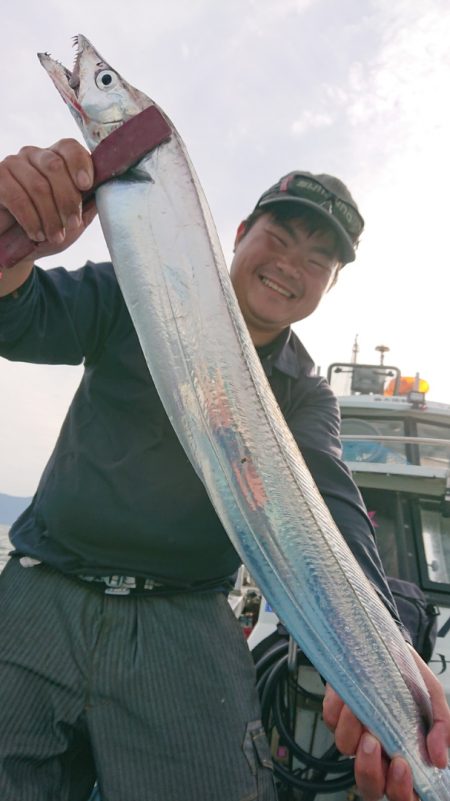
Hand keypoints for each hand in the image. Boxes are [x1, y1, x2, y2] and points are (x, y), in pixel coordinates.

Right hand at [0, 138, 96, 261]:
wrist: (13, 247)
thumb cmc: (47, 231)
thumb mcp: (74, 222)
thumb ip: (89, 206)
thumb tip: (105, 191)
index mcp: (57, 159)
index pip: (70, 148)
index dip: (80, 164)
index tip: (86, 186)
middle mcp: (34, 156)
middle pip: (55, 166)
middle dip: (67, 200)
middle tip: (72, 224)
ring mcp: (13, 165)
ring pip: (38, 185)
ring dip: (49, 216)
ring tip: (54, 236)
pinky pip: (17, 197)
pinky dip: (30, 220)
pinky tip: (36, 234)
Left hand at [322, 648, 449, 800]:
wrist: (390, 647)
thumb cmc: (412, 679)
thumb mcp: (434, 699)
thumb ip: (442, 727)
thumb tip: (440, 759)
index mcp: (404, 756)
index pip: (403, 795)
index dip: (401, 791)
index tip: (402, 765)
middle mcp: (378, 752)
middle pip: (369, 785)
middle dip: (369, 770)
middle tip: (375, 743)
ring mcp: (355, 733)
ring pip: (345, 750)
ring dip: (352, 734)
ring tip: (361, 713)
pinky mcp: (336, 712)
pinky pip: (330, 720)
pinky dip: (338, 710)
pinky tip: (350, 697)